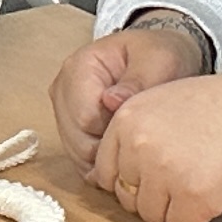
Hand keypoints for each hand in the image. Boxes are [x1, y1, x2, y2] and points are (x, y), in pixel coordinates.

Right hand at [52, 18, 208, 163]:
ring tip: (135, 142)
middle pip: (78, 141)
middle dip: (111, 148)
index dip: (115, 131)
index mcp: (78, 67)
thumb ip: (137, 81)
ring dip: (107, 158)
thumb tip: (111, 101)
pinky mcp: (70, 129)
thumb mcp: (159, 61)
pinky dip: (103, 164)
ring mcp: (63, 112)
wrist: (159, 62)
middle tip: (141, 136)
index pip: (85, 118)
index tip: (140, 124)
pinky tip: (125, 154)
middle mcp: (62, 90)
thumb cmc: (158, 57)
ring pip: (78, 155)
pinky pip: (80, 161)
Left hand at [91, 72, 221, 221]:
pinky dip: (197, 218)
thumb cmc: (220, 107)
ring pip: (151, 217)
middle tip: (183, 176)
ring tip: (199, 181)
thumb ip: (133, 132)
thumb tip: (103, 177)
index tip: (155, 174)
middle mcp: (139, 146)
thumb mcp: (164, 101)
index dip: (131, 179)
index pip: (105, 172)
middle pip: (127, 198)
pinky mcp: (193, 198)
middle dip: (152, 195)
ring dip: (173, 208)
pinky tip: (213, 193)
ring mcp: (165, 174)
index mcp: (126, 119)